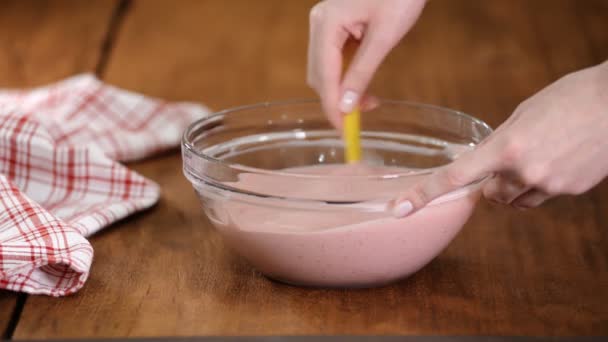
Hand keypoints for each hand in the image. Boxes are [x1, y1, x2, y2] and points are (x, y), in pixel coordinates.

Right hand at [307, 0, 426, 127]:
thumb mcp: (384, 37)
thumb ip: (362, 73)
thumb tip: (346, 106)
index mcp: (326, 23)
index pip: (324, 77)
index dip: (332, 107)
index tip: (344, 131)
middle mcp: (320, 23)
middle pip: (319, 75)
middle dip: (338, 100)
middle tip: (362, 118)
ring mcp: (325, 22)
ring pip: (325, 69)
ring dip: (342, 89)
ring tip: (369, 101)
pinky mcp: (336, 24)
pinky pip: (334, 58)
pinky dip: (346, 75)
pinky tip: (363, 83)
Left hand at [392, 61, 607, 216]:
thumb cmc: (568, 98)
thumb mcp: (523, 114)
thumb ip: (498, 143)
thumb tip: (481, 165)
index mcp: (506, 146)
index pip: (454, 177)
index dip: (424, 195)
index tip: (399, 209)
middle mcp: (524, 171)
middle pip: (490, 194)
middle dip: (491, 182)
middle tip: (509, 159)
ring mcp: (549, 184)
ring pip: (515, 200)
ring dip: (515, 186)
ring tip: (540, 155)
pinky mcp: (569, 191)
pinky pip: (541, 197)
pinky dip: (542, 184)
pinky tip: (559, 159)